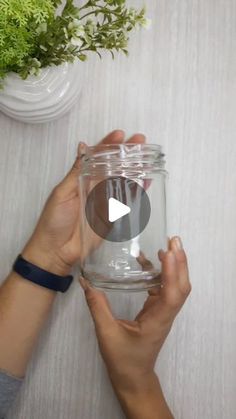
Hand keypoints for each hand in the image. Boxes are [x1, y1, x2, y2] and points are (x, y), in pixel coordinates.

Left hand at [22, 130, 145, 275]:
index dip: (108, 144)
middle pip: (114, 166)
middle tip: (140, 141)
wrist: (56, 251)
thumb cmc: (53, 221)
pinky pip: (127, 201)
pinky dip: (138, 191)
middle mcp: (95, 188)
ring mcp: (105, 201)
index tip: (119, 135)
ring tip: (147, 157)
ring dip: (135, 168)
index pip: (97, 157)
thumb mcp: (63, 192)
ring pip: (123, 181)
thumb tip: (83, 146)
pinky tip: (146, 181)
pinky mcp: (113, 216)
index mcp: (81, 179)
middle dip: (127, 153)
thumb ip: (76, 171)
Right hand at [80, 237, 190, 395]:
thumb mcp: (106, 333)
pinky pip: (163, 288)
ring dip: (175, 265)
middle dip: (180, 262)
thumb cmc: (123, 359)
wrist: (133, 378)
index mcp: (157, 320)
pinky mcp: (157, 310)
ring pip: (176, 286)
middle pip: (181, 286)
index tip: (169, 251)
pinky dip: (161, 273)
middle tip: (174, 240)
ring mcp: (163, 312)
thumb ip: (97, 306)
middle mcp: (165, 313)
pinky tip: (148, 261)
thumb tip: (86, 282)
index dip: (173, 272)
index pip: (172, 293)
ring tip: (168, 245)